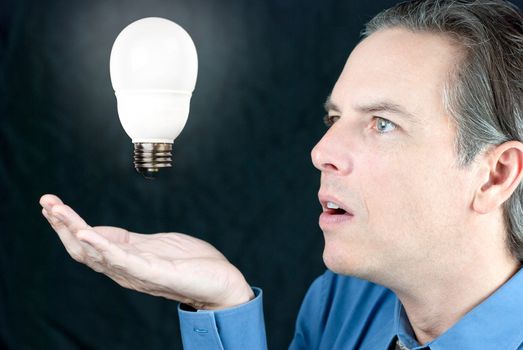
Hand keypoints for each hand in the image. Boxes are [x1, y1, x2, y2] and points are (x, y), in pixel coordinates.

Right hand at [39, 194, 253, 309]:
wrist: (222, 282)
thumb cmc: (192, 264)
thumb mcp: (157, 246)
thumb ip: (132, 242)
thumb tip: (108, 234)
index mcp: (126, 257)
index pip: (89, 240)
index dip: (69, 223)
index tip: (52, 204)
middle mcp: (124, 268)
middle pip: (83, 248)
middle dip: (62, 224)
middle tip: (45, 201)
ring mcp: (136, 272)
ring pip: (96, 252)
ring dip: (74, 230)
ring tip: (56, 211)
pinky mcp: (152, 273)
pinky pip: (122, 260)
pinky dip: (101, 246)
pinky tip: (86, 233)